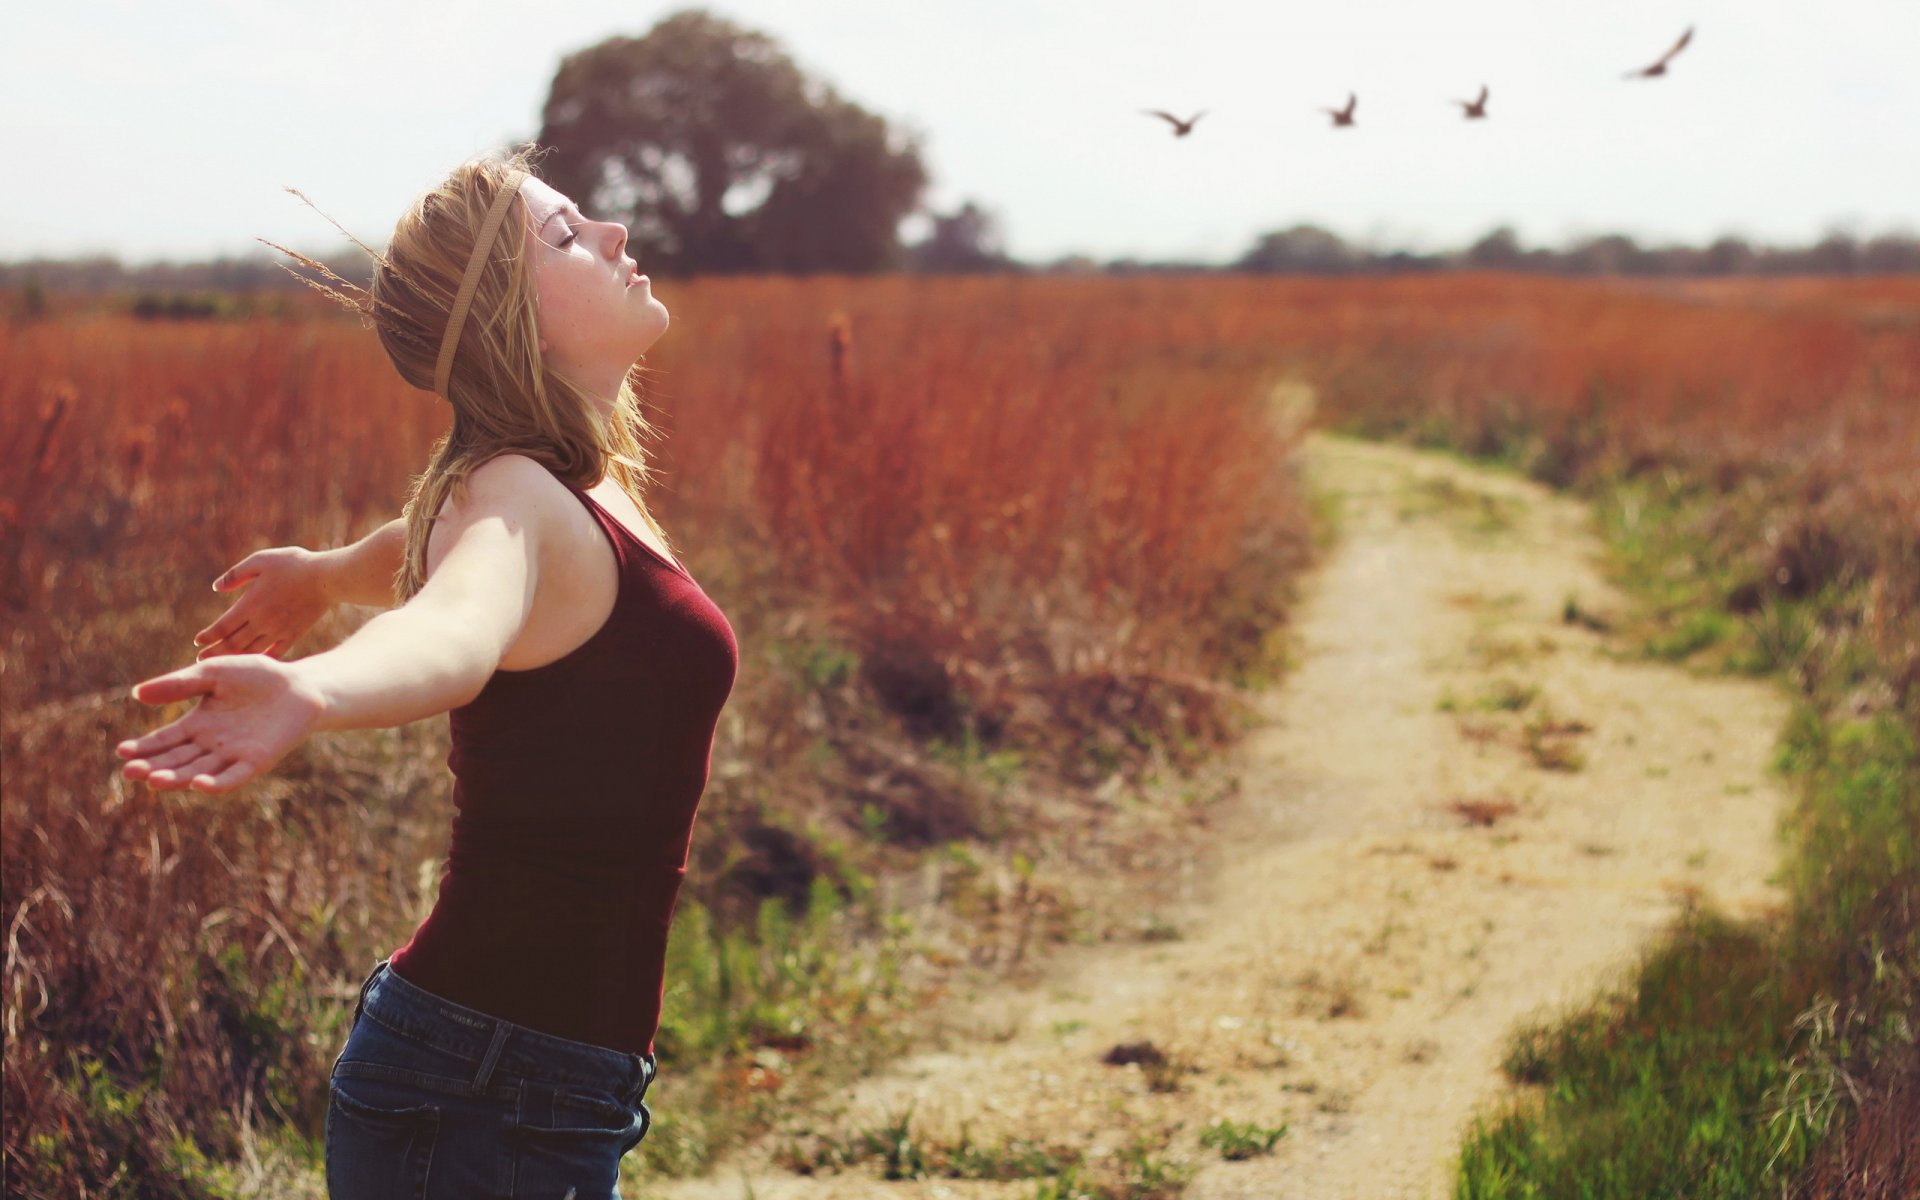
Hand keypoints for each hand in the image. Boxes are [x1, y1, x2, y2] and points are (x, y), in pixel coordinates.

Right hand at [116, 656, 325, 793]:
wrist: (300, 684)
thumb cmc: (257, 676)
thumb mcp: (213, 674)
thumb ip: (178, 684)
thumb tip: (137, 693)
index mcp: (197, 725)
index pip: (163, 742)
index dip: (143, 748)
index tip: (122, 752)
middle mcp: (210, 745)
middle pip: (176, 761)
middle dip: (152, 768)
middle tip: (130, 772)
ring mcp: (232, 755)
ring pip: (198, 773)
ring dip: (176, 778)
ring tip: (154, 780)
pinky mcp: (256, 761)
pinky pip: (233, 777)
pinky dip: (216, 783)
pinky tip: (198, 784)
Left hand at [194, 547, 333, 659]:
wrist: (326, 578)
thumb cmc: (293, 564)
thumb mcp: (260, 560)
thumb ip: (236, 574)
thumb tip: (216, 587)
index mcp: (250, 604)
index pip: (222, 627)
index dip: (207, 636)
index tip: (198, 640)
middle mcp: (262, 622)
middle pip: (232, 644)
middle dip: (214, 652)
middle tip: (201, 659)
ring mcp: (278, 631)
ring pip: (251, 651)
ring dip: (234, 658)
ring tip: (223, 663)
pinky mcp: (294, 635)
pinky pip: (274, 653)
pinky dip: (261, 659)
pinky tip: (254, 661)